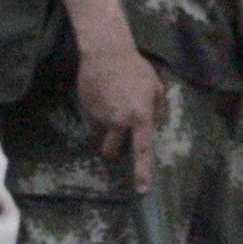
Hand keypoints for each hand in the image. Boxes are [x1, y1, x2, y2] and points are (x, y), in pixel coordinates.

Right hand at [76, 45, 163, 191]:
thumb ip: (157, 109)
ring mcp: (99, 116)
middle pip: (110, 150)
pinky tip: (100, 93)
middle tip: (115, 138)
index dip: (142, 172)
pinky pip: (92, 117)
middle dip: (112, 149)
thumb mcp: (155, 87)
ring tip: (109, 101)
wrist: (105, 53)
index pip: (142, 151)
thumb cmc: (135, 69)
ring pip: (100, 131)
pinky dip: (96, 110)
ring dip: (104, 124)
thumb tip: (153, 123)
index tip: (141, 190)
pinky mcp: (85, 108)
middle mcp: (118, 122)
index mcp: (140, 118)